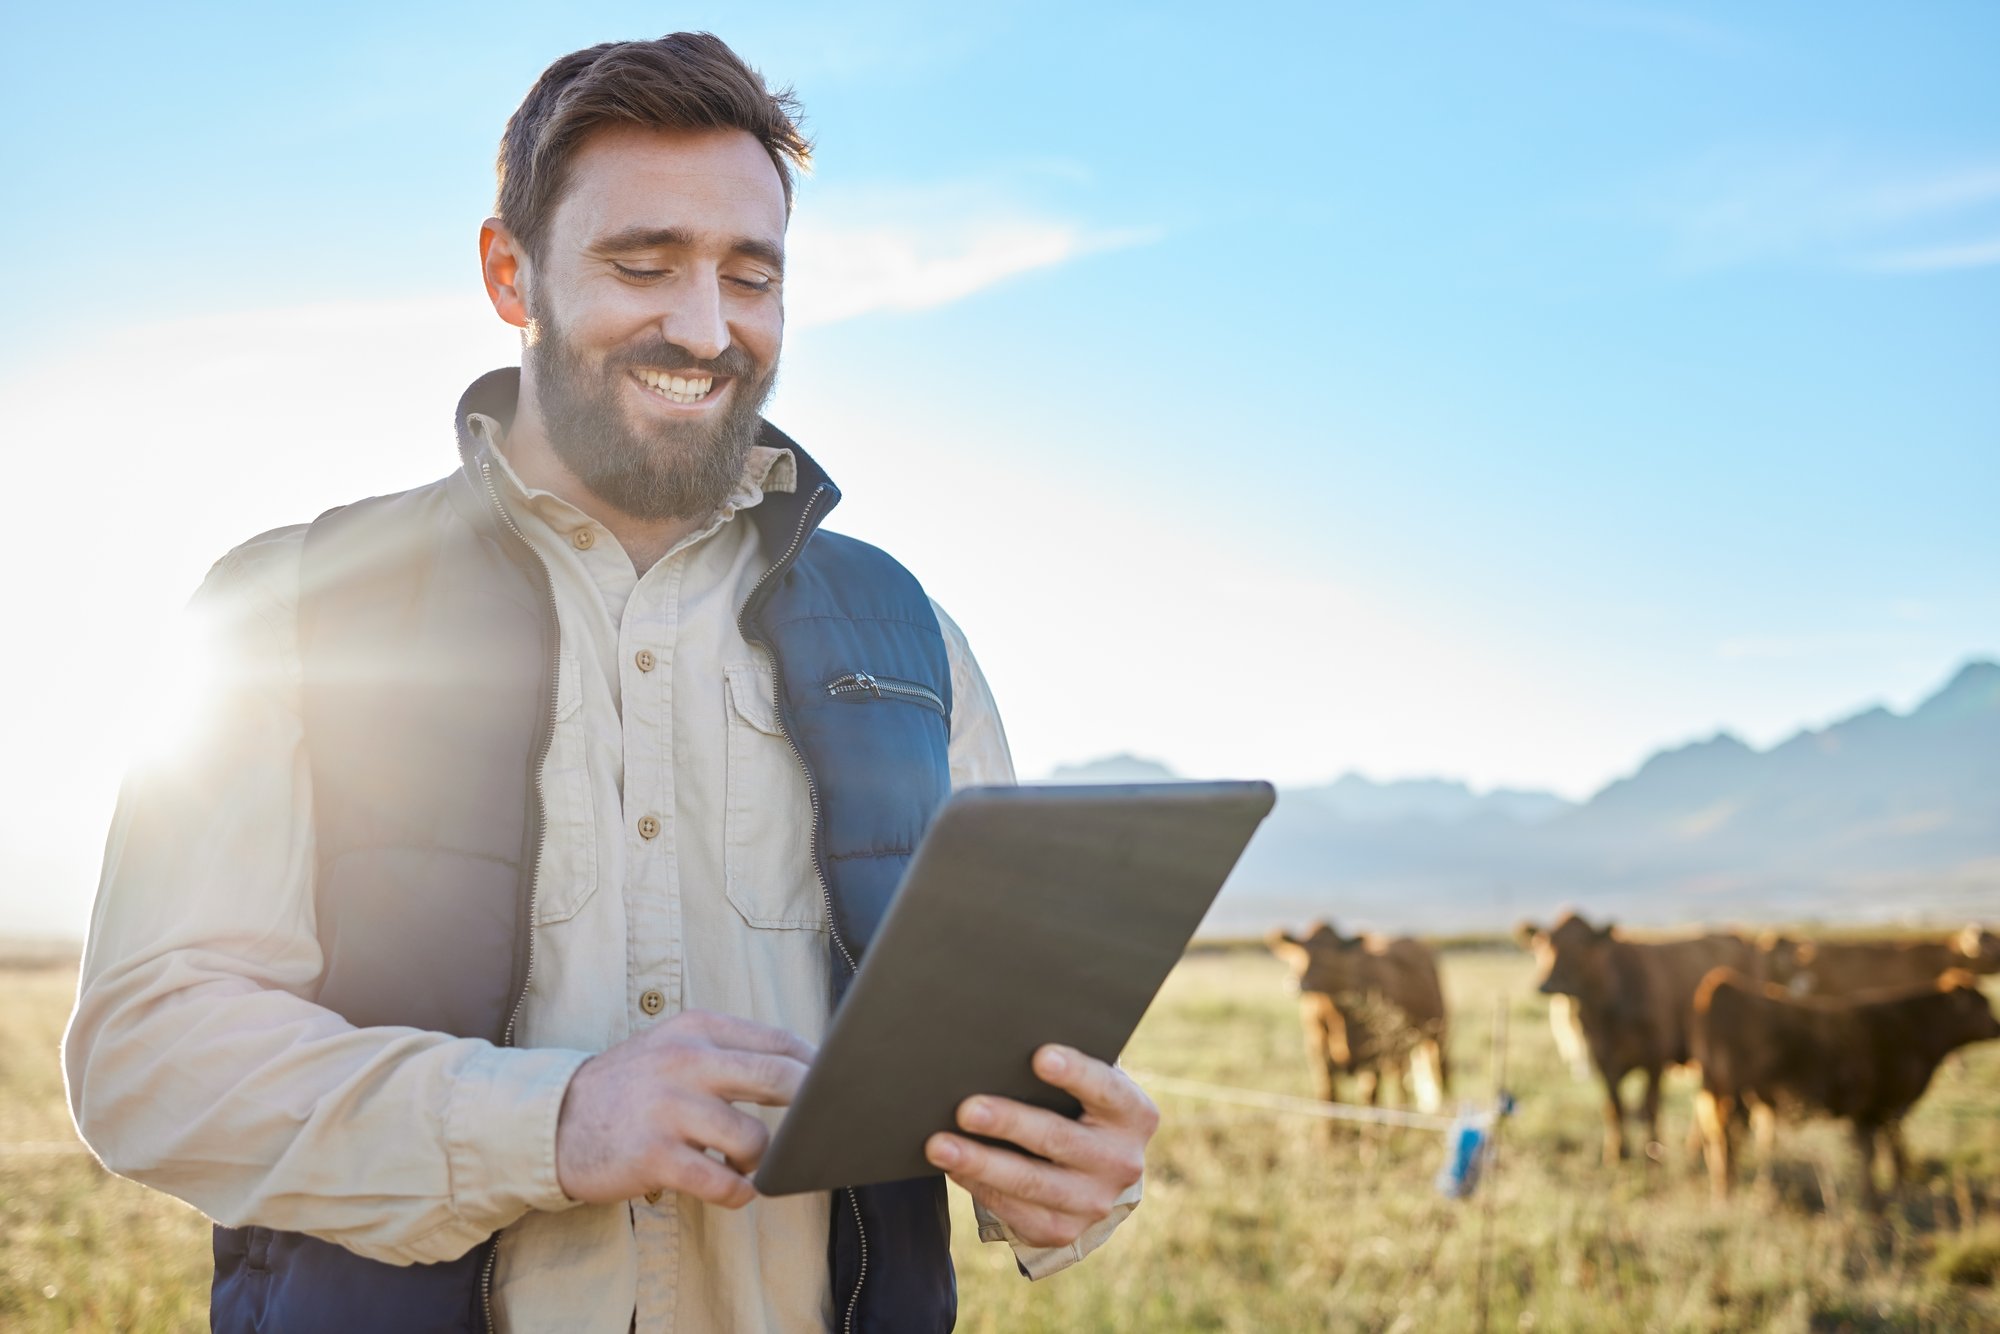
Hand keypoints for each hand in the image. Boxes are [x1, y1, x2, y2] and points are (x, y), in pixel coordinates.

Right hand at [554, 1009, 813, 1207]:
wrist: (553, 1122)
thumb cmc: (630, 1087)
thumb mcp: (675, 1048)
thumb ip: (730, 1054)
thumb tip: (804, 1070)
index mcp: (697, 1029)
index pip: (780, 1042)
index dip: (818, 1068)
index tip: (837, 1088)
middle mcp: (685, 1061)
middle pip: (778, 1078)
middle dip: (813, 1106)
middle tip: (824, 1128)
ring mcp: (669, 1109)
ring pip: (755, 1139)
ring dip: (764, 1160)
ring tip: (750, 1164)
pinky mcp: (654, 1156)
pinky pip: (721, 1182)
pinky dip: (739, 1192)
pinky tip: (735, 1190)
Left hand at [924, 1044, 1156, 1248]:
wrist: (1096, 1167)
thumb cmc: (1078, 1105)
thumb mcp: (1087, 1087)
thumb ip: (1058, 1068)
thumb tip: (998, 1051)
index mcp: (1134, 1115)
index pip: (1106, 1089)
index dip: (1075, 1073)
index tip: (1039, 1056)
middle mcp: (1122, 1162)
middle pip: (1059, 1139)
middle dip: (1008, 1123)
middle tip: (966, 1108)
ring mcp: (1095, 1202)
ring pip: (1031, 1182)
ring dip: (980, 1163)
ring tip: (940, 1145)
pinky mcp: (1064, 1230)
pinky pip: (1016, 1211)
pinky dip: (980, 1187)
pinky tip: (954, 1168)